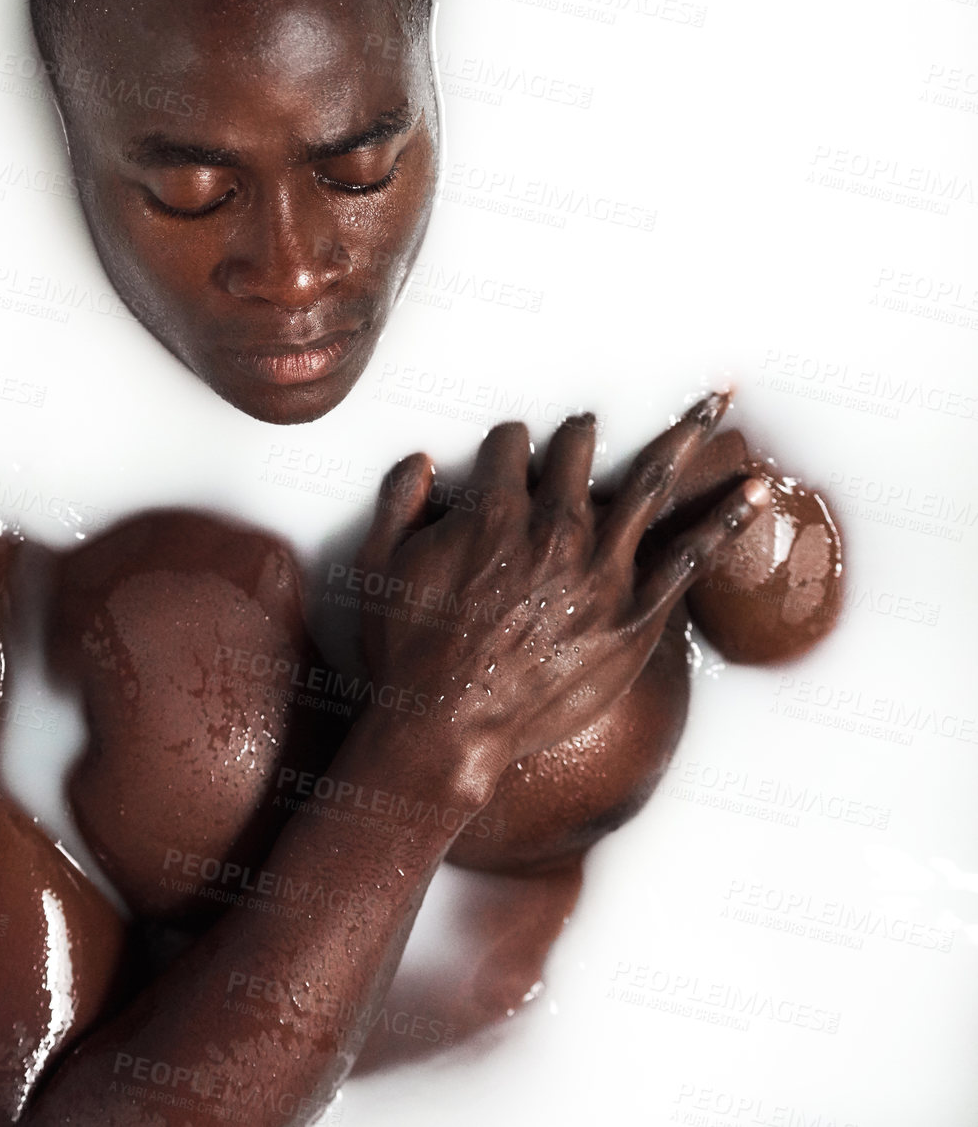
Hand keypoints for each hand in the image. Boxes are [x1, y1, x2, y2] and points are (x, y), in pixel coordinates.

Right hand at [354, 394, 769, 803]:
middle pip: (577, 452)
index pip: (511, 445)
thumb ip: (398, 502)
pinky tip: (755, 489)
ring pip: (649, 481)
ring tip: (714, 404)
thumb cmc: (407, 653)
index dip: (506, 449)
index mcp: (493, 512)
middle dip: (579, 435)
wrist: (447, 731)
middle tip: (587, 429)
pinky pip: (691, 556)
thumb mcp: (379, 565)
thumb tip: (420, 462)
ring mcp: (601, 570)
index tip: (507, 457)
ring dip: (684, 435)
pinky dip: (726, 519)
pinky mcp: (634, 615)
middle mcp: (554, 529)